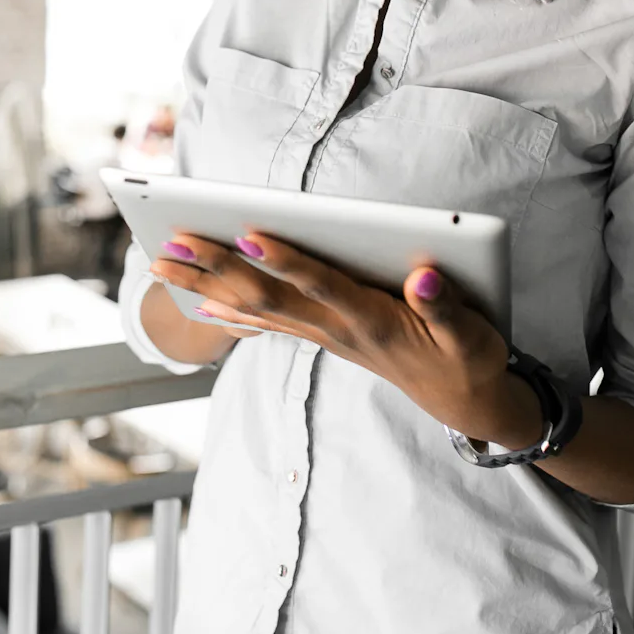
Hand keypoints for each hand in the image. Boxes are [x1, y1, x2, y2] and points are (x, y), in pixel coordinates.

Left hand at [148, 229, 542, 447]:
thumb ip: (445, 308)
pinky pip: (267, 325)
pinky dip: (230, 316)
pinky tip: (199, 307)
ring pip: (256, 309)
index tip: (247, 231)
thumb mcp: (472, 336)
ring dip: (206, 287)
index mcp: (373, 319)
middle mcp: (338, 328)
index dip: (285, 259)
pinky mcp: (324, 337)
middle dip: (218, 268)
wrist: (463, 402)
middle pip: (268, 296)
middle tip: (172, 243)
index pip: (320, 283)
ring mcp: (326, 335)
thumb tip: (423, 276)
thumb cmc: (468, 359)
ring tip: (161, 265)